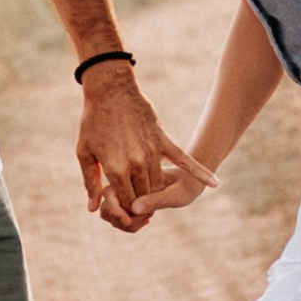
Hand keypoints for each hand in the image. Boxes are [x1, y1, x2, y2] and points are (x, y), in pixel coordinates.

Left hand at [76, 63, 219, 233]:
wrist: (110, 91)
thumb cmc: (93, 122)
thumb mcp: (85, 153)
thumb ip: (91, 183)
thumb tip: (92, 209)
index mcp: (116, 169)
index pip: (128, 201)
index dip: (125, 207)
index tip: (122, 205)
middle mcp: (137, 164)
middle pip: (145, 195)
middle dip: (139, 200)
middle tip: (132, 195)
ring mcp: (152, 152)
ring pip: (159, 183)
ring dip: (153, 189)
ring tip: (144, 187)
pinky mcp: (163, 141)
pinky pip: (184, 160)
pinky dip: (200, 172)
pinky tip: (215, 183)